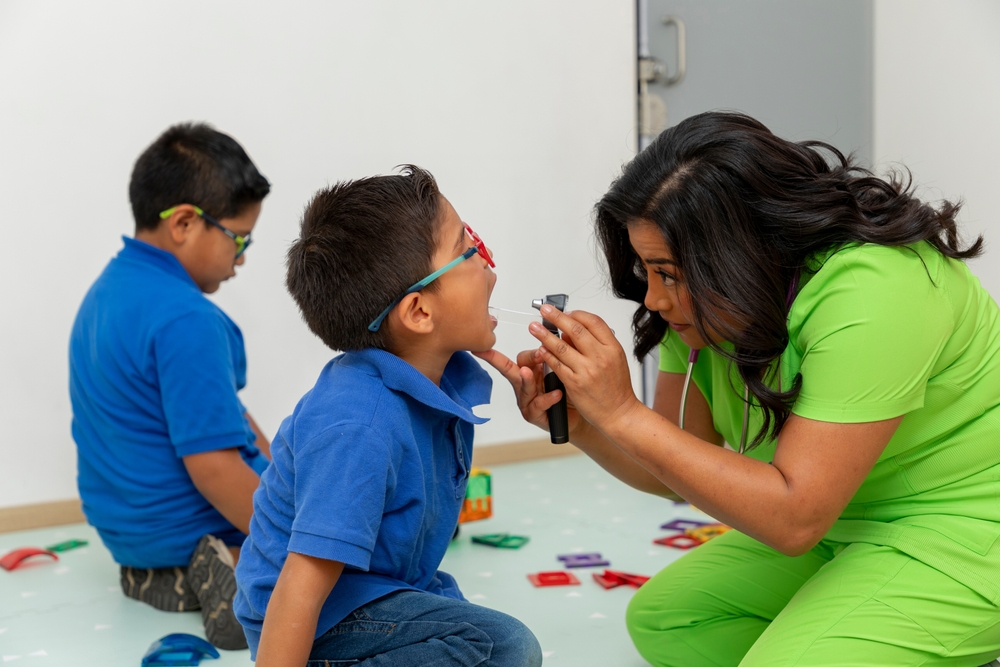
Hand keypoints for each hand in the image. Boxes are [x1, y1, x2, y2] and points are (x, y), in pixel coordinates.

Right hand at [473, 347, 582, 434]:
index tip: (508, 344)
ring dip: (526, 380)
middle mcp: (526, 384)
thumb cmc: (570, 390)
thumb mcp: (566, 369)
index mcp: (532, 371)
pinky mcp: (534, 415)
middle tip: (503, 353)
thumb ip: (561, 354)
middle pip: (511, 370)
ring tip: (527, 372)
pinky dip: (546, 399)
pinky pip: (537, 406)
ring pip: (523, 388)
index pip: (523, 358)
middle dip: (499, 361)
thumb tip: (565, 334)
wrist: (580, 414)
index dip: (524, 351)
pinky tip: (556, 394)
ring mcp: (528, 400)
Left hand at [527, 306, 642, 431]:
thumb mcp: (614, 360)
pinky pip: (556, 365)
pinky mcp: (575, 383)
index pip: (593, 322)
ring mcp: (587, 370)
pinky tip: (540, 350)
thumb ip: (596, 344)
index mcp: (613, 348)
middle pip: (575, 329)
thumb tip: (570, 332)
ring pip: (561, 346)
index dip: (576, 314)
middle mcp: (601, 357)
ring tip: (534, 328)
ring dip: (544, 335)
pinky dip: (546, 355)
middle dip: (556, 317)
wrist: (619, 413)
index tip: (565, 312)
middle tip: (545, 310)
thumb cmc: (617, 388)